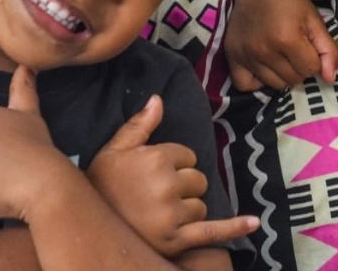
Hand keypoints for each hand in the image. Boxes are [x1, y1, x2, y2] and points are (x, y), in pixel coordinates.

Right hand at [88, 95, 258, 256]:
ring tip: (156, 215)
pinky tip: (254, 222)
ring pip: (201, 204)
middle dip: (182, 186)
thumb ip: (138, 125)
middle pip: (197, 179)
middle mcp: (167, 184)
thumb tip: (158, 99)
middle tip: (152, 197)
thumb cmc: (98, 188)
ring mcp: (173, 214)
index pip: (187, 156)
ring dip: (188, 209)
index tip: (150, 175)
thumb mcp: (112, 152)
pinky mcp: (176, 240)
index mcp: (155, 158)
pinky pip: (212, 231)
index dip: (172, 165)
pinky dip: (235, 228)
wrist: (83, 229)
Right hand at [225, 0, 337, 90]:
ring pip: (274, 84)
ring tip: (282, 57)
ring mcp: (246, 54)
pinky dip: (257, 81)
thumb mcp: (314, 20)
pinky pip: (245, 85)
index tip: (309, 46)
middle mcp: (264, 50)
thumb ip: (328, 49)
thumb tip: (330, 79)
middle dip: (300, 67)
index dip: (315, 59)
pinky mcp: (232, 55)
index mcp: (287, 39)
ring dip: (283, 74)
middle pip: (293, 79)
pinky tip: (264, 67)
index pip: (311, 69)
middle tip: (296, 50)